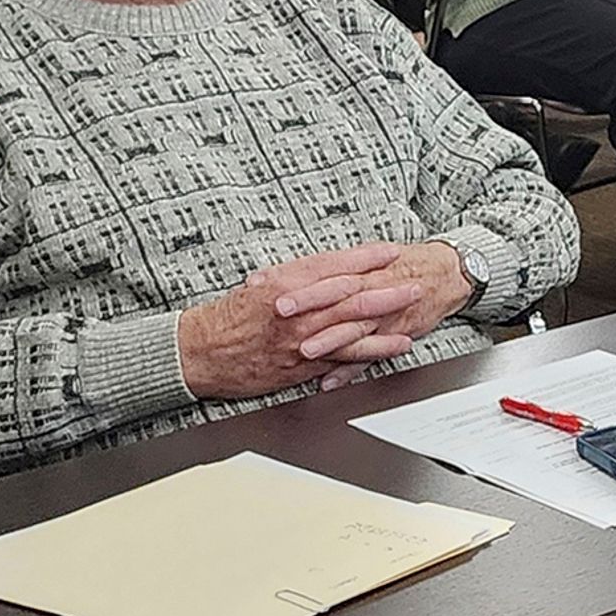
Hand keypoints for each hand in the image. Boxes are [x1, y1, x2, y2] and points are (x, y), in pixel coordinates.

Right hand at [176, 241, 467, 398]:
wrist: (201, 353)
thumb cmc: (227, 317)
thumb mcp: (260, 284)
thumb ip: (295, 277)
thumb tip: (324, 268)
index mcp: (285, 284)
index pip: (334, 265)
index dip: (366, 258)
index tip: (390, 251)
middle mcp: (297, 310)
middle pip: (352, 294)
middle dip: (388, 286)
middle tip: (414, 280)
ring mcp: (303, 339)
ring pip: (354, 325)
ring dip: (389, 316)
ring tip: (414, 309)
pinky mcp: (304, 364)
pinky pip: (345, 356)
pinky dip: (374, 350)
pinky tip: (396, 345)